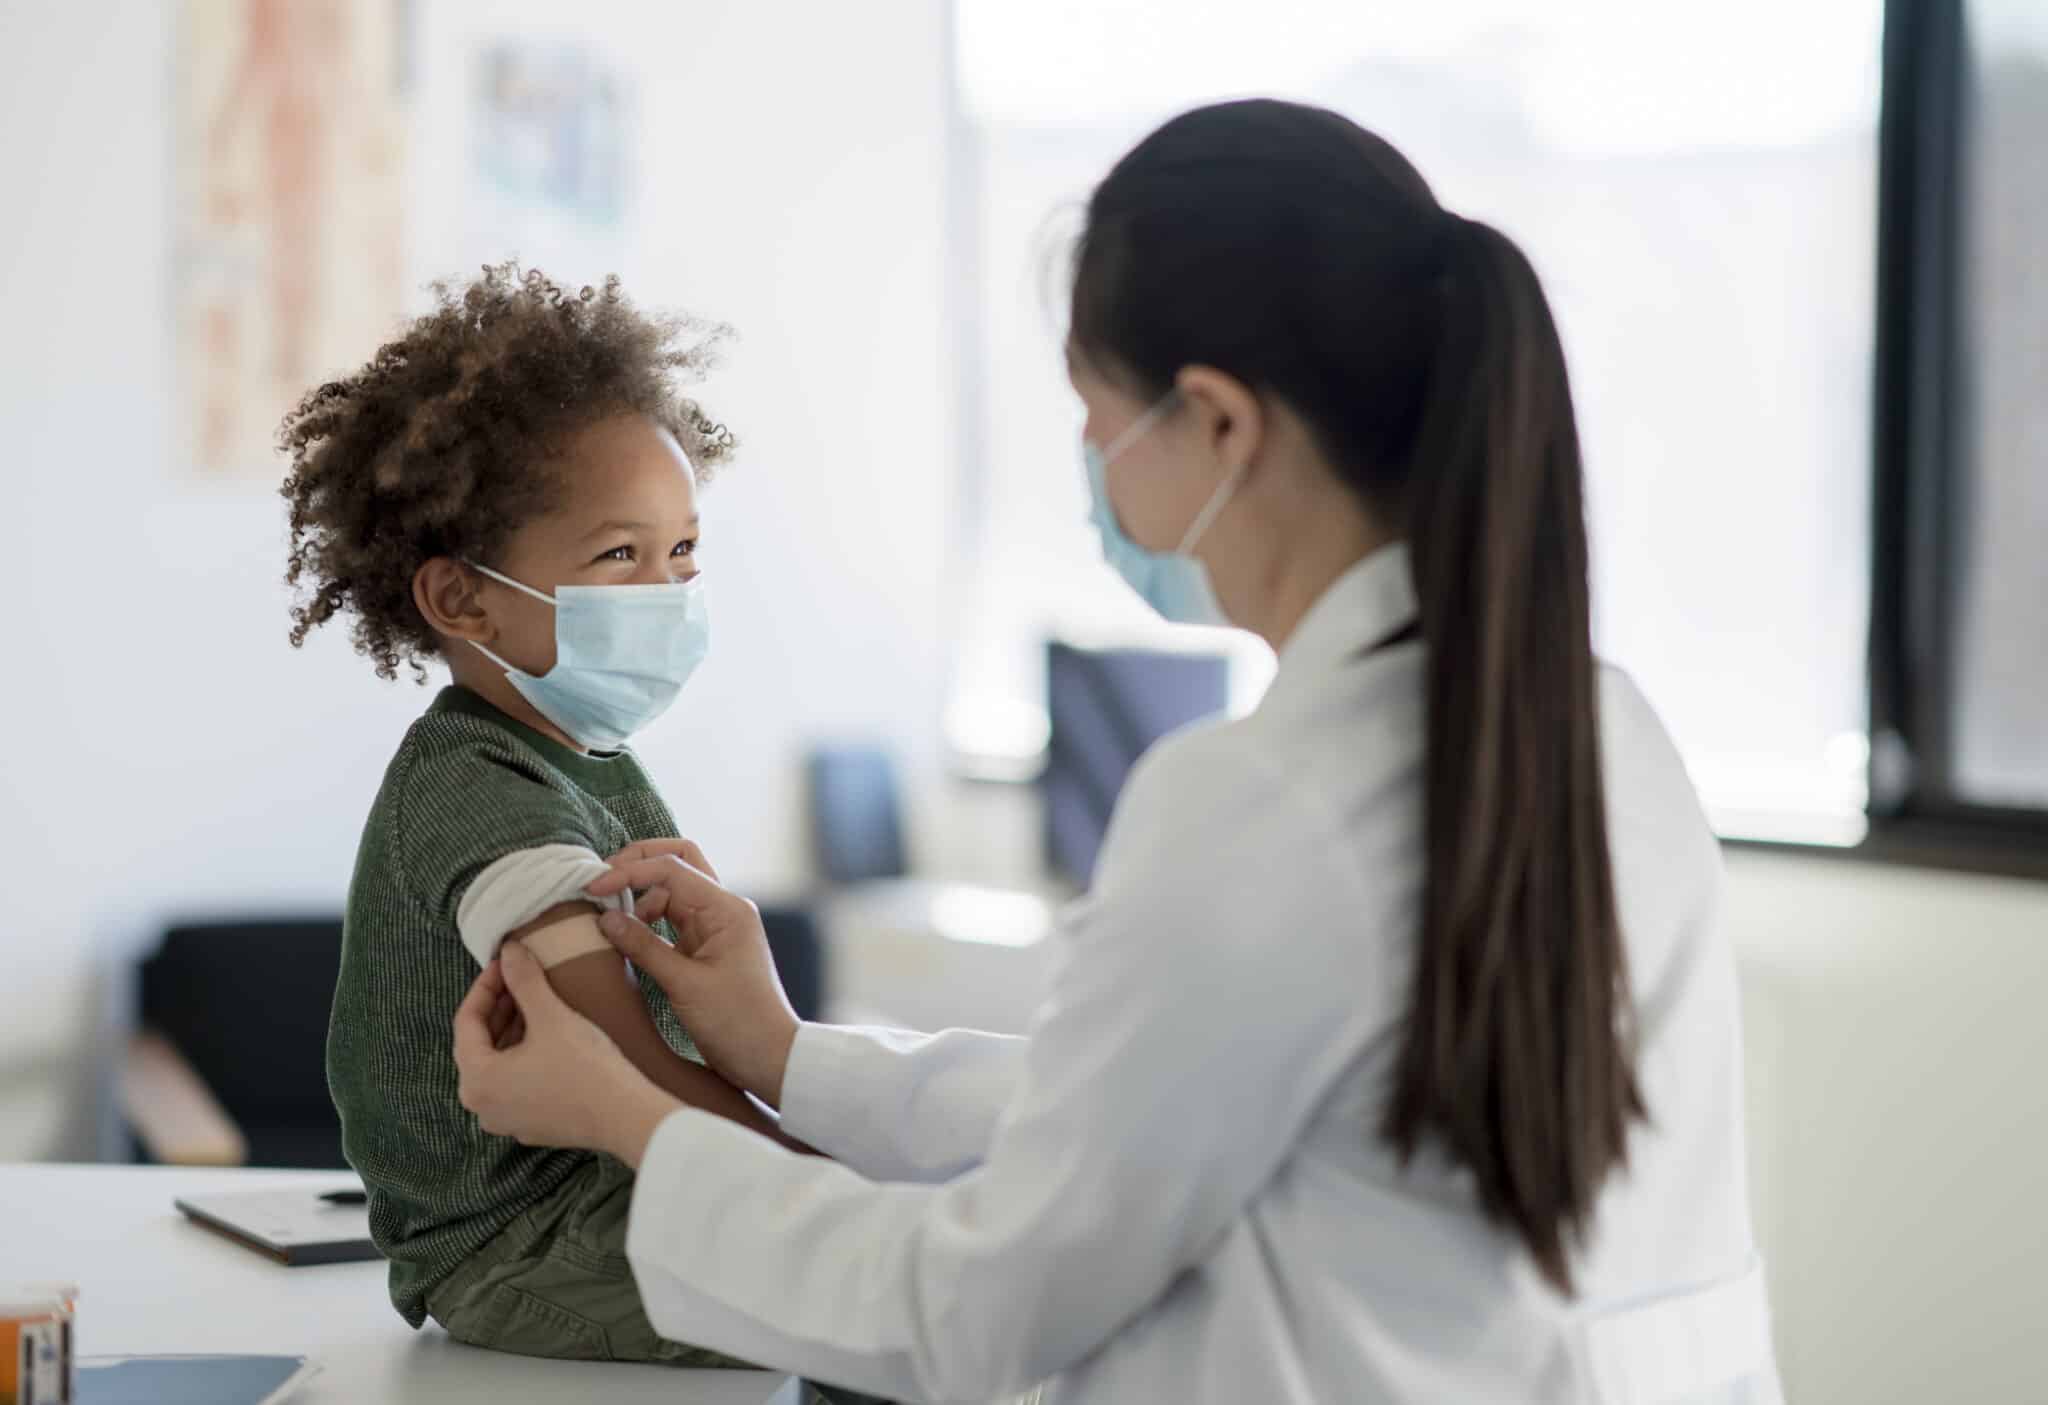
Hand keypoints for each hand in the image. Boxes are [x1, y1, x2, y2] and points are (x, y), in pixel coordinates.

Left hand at [453, 943, 681, 1164]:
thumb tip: (508, 951)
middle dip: (498, 1008)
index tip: (504, 963)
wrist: (626, 1116)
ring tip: (535, 1002)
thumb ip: (524, 980)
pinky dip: (526, 1057)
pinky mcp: (532, 1125)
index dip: (485, 986)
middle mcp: (482, 1106)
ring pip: (499, 1065)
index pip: (466, 1022)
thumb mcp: (551, 1016)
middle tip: (519, 978)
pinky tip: (549, 1037)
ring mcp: (507, 1120)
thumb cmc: (585, 1068)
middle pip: (480, 1045)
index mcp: (476, 1080)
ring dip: (512, 1031)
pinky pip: (517, 1083)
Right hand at [586, 850, 800, 1107]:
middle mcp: (724, 909)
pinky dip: (649, 919)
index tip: (592, 887)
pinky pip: (674, 918)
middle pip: (678, 863)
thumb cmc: (736, 1022)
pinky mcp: (707, 946)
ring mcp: (717, 927)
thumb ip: (643, 947)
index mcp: (726, 909)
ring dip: (641, 895)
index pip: (671, 868)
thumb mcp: (684, 985)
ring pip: (673, 890)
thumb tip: (605, 919)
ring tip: (609, 917)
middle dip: (638, 864)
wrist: (769, 1057)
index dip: (628, 872)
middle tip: (600, 881)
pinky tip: (627, 935)